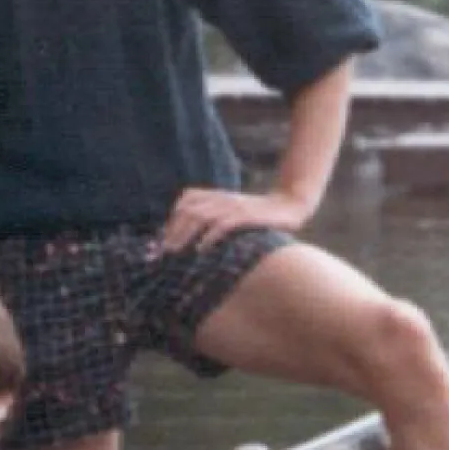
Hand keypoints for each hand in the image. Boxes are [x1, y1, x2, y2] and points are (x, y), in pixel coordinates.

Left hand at [158, 185, 308, 253]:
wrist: (290, 204)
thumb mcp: (232, 212)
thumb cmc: (258, 215)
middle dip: (170, 232)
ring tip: (174, 252)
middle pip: (187, 211)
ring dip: (184, 234)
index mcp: (215, 196)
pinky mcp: (247, 216)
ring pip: (200, 216)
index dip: (169, 222)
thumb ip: (211, 220)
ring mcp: (233, 206)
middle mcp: (221, 199)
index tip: (158, 244)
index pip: (184, 203)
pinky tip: (201, 250)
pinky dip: (210, 236)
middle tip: (161, 253)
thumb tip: (187, 241)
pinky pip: (223, 224)